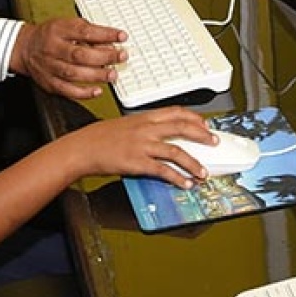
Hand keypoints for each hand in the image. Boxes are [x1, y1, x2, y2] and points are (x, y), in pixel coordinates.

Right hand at [10, 17, 127, 99]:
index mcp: (58, 30)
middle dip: (104, 57)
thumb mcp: (67, 25)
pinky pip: (67, 91)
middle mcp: (52, 49)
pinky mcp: (49, 83)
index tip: (121, 36)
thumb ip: (88, 33)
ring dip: (96, 75)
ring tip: (112, 74)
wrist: (25, 48)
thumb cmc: (50, 36)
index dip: (105, 34)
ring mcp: (49, 67)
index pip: (84, 31)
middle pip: (79, 54)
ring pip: (74, 74)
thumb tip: (111, 43)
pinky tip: (97, 91)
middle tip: (121, 56)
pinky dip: (84, 93)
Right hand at [64, 105, 214, 187]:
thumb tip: (159, 134)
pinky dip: (178, 178)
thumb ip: (144, 127)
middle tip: (214, 142)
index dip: (194, 118)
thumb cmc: (99, 137)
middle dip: (202, 135)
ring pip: (177, 152)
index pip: (176, 112)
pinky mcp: (137, 163)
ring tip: (203, 172)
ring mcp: (142, 145)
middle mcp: (146, 129)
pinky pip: (163, 171)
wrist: (81, 147)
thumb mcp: (125, 124)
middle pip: (182, 128)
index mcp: (144, 117)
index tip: (204, 124)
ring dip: (194, 163)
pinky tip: (185, 183)